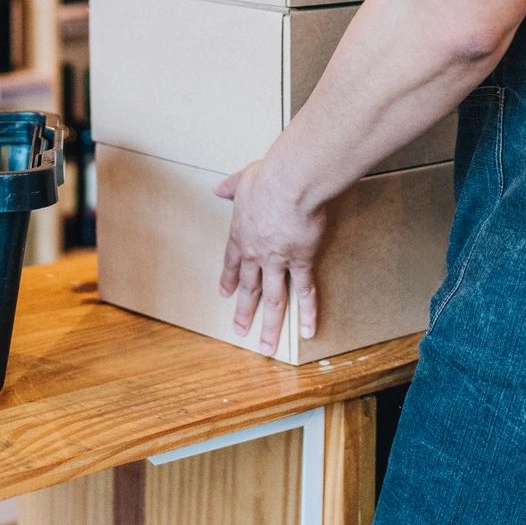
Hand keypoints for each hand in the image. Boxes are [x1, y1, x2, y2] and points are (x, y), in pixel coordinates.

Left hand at [216, 157, 328, 353]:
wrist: (289, 184)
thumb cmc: (266, 178)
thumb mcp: (242, 180)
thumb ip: (230, 187)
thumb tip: (218, 187)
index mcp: (241, 234)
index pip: (232, 263)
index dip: (228, 279)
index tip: (225, 294)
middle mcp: (256, 254)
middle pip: (249, 288)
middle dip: (244, 311)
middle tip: (239, 331)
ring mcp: (278, 261)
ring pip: (273, 298)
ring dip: (270, 324)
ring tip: (266, 346)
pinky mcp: (301, 261)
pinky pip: (305, 291)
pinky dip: (307, 312)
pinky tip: (307, 330)